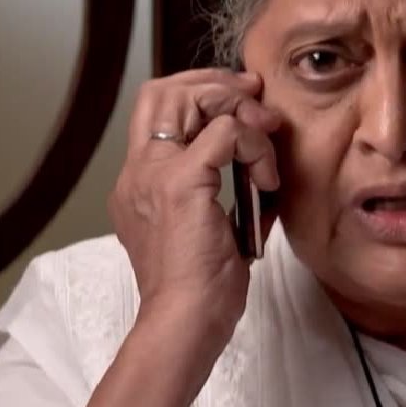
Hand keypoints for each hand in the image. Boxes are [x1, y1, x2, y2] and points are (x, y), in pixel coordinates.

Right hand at [108, 68, 281, 345]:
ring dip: (236, 107)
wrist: (184, 323)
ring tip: (265, 136)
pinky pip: (226, 132)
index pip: (156, 111)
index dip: (198, 95)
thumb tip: (260, 172)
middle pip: (161, 90)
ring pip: (188, 98)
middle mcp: (138, 172)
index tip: (242, 107)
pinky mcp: (182, 183)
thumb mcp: (210, 233)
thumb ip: (223, 195)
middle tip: (255, 98)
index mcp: (138, 184)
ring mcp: (155, 174)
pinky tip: (267, 179)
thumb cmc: (200, 293)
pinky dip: (255, 146)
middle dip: (214, 84)